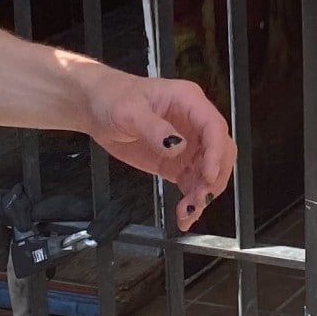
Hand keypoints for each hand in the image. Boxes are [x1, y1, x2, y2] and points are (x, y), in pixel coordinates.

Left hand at [80, 67, 235, 228]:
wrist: (96, 108)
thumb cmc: (112, 98)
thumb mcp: (129, 111)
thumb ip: (153, 128)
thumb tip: (177, 146)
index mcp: (188, 101)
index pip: (214, 126)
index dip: (216, 152)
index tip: (209, 175)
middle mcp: (194, 124)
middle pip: (221, 152)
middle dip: (214, 177)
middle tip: (199, 199)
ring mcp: (187, 146)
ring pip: (209, 172)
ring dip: (204, 193)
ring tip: (187, 213)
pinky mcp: (176, 164)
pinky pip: (192, 184)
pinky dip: (191, 201)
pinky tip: (185, 217)